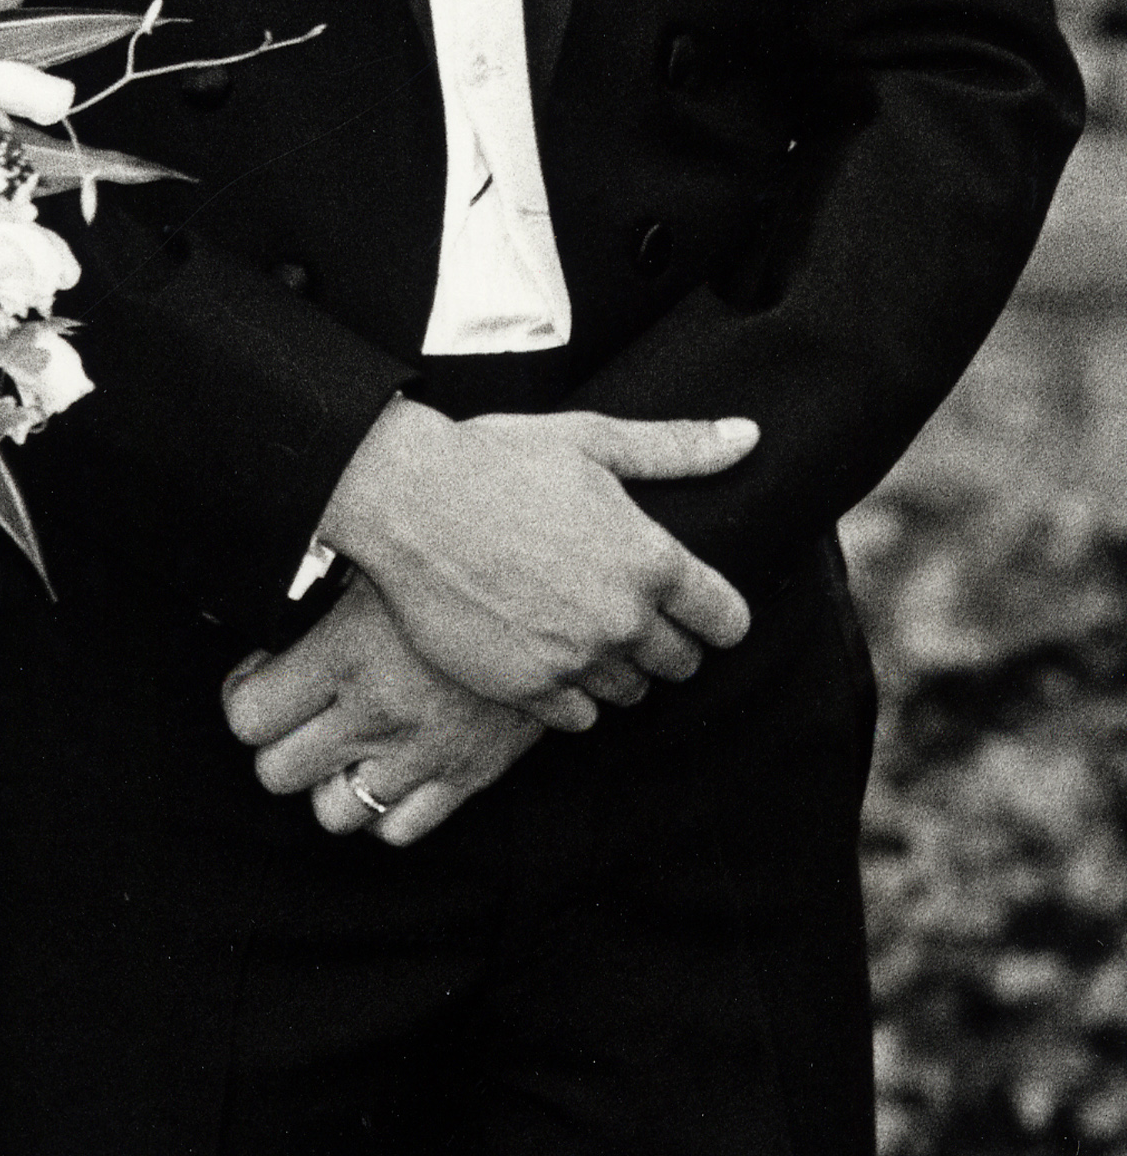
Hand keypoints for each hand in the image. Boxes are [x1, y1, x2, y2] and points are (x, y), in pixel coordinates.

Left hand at [222, 575, 542, 846]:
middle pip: (276, 773)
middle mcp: (376, 713)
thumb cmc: (459, 557)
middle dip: (276, 743)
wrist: (565, 587)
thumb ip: (318, 575)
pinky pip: (399, 831)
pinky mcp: (468, 778)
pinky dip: (383, 808)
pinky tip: (387, 763)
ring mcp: (423, 754)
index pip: (248, 714)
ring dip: (327, 782)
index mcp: (344, 653)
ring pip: (332, 815)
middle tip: (294, 712)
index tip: (259, 674)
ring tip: (339, 742)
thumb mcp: (379, 555)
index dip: (243, 695)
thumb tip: (261, 563)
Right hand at [316, 400, 758, 730]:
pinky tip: (542, 652)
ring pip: (631, 693)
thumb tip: (749, 437)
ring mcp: (576, 659)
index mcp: (652, 560)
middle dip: (663, 639)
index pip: (727, 620)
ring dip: (616, 668)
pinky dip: (569, 694)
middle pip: (682, 663)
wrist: (406, 499)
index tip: (690, 604)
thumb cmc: (497, 459)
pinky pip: (579, 718)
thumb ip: (677, 448)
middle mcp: (625, 619)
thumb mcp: (591, 440)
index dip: (713, 612)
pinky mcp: (529, 689)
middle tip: (619, 606)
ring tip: (576, 627)